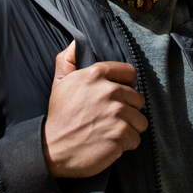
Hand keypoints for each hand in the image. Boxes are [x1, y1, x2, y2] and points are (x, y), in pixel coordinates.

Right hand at [43, 42, 147, 177]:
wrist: (52, 149)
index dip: (126, 85)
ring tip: (111, 131)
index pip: (129, 73)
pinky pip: (136, 138)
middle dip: (127, 109)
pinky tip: (111, 143)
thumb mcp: (59, 83)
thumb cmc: (59, 116)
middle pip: (138, 98)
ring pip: (140, 119)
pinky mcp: (121, 134)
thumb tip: (75, 43)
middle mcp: (109, 91)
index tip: (119, 96)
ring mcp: (116, 113)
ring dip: (129, 127)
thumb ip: (68, 60)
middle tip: (110, 118)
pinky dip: (126, 144)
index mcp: (95, 74)